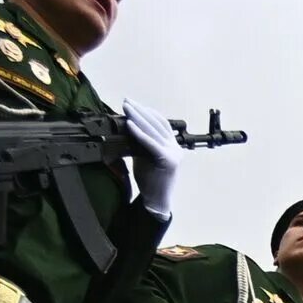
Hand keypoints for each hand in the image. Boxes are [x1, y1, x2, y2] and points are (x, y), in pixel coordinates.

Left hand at [122, 98, 180, 218]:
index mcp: (172, 146)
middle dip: (140, 111)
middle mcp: (175, 148)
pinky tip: (130, 125)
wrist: (156, 201)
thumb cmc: (149, 181)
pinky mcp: (167, 160)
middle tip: (127, 101)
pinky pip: (151, 143)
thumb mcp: (144, 157)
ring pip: (153, 131)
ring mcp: (173, 154)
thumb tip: (127, 126)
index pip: (161, 123)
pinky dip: (140, 133)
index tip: (133, 104)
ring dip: (138, 117)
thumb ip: (140, 143)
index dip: (147, 112)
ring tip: (127, 108)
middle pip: (157, 124)